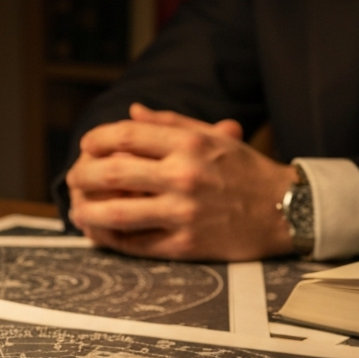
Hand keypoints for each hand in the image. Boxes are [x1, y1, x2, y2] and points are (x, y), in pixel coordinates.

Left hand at [66, 103, 294, 260]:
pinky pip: (136, 243)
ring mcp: (184, 213)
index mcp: (190, 144)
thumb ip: (169, 123)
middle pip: (113, 173)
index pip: (127, 136)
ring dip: (87, 210)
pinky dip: (110, 238)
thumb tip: (131, 112)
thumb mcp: (212, 136)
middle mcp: (184, 177)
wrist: (285, 210)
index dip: (97, 140)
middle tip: (73, 178)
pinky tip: (98, 231)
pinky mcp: (186, 245)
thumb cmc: (245, 171)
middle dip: (82, 175)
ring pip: (117, 212)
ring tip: (76, 208)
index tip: (86, 145)